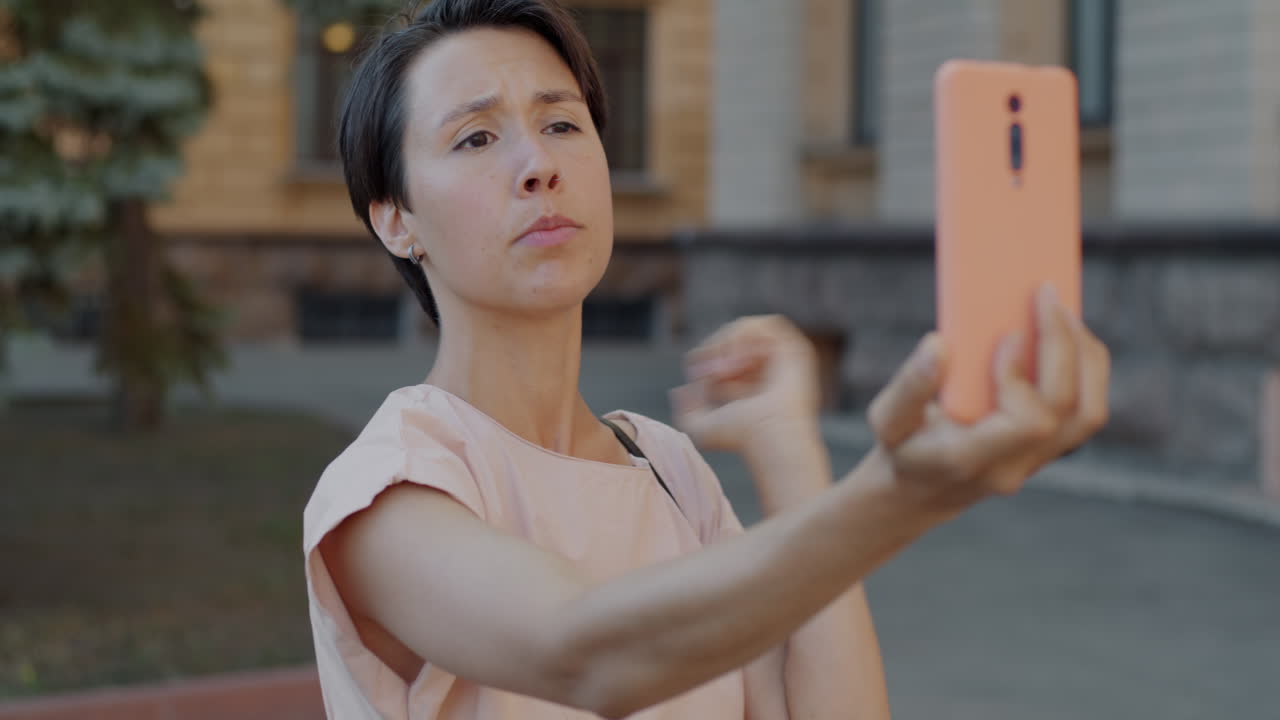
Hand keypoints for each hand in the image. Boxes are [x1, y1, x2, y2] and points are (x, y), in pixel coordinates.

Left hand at [671, 315, 820, 453]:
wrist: (769, 435)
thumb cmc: (739, 437)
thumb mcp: (700, 428)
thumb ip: (684, 412)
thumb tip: (679, 390)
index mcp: (750, 385)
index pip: (722, 356)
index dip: (704, 358)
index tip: (697, 375)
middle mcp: (767, 370)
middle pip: (732, 338)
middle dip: (715, 348)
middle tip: (712, 373)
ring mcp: (782, 358)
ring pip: (748, 328)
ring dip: (729, 341)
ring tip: (725, 366)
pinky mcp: (795, 349)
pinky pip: (769, 323)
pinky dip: (747, 335)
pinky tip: (738, 357)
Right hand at [867, 285, 1110, 508]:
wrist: (919, 492)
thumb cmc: (902, 447)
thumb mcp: (888, 419)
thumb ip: (910, 385)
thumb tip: (939, 343)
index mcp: (972, 460)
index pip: (1027, 422)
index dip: (1023, 377)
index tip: (1006, 337)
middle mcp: (1013, 468)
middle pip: (1069, 413)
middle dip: (1064, 347)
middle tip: (1046, 296)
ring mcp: (1036, 463)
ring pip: (1089, 414)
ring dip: (1085, 357)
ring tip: (1065, 314)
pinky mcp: (1048, 450)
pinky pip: (1085, 410)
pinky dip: (1085, 368)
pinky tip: (1065, 337)